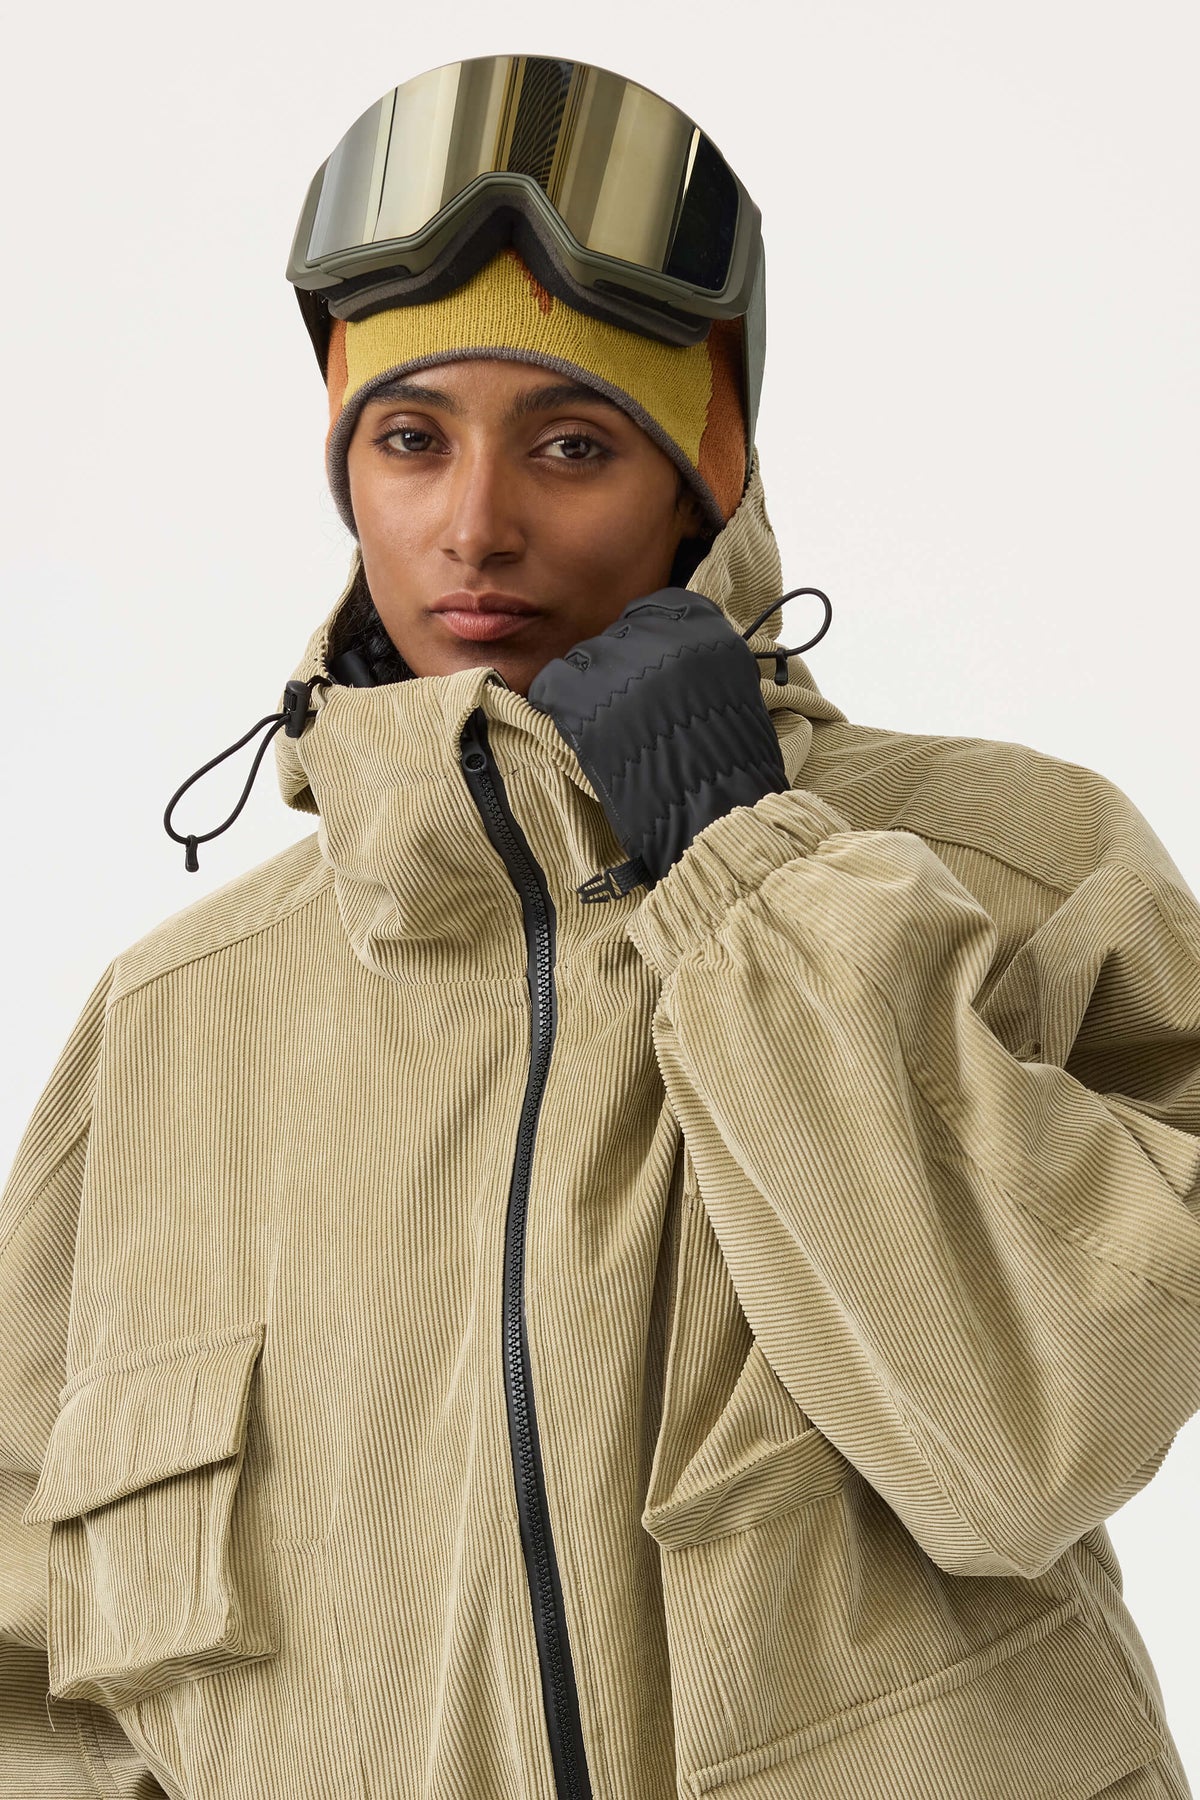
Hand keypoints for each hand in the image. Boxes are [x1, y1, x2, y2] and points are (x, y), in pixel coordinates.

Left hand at [527, 587, 786, 888]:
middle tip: (633, 717)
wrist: (713, 812)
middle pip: (618, 637)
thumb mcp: (732, 690)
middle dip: (620, 673)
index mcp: (701, 625)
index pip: (656, 610)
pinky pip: (551, 686)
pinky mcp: (578, 694)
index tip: (652, 675)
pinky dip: (559, 708)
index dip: (648, 645)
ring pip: (582, 660)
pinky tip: (581, 734)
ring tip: (612, 734)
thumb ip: (698, 661)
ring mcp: (613, 661)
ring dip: (590, 692)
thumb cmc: (731, 764)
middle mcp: (655, 632)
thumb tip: (666, 663)